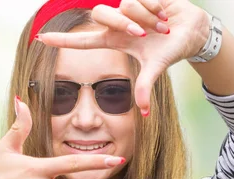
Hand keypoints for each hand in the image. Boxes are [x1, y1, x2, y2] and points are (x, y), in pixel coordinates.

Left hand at [36, 0, 208, 114]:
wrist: (192, 31)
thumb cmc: (170, 50)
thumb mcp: (156, 68)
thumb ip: (146, 86)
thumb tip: (145, 113)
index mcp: (116, 41)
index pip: (83, 42)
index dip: (63, 42)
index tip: (41, 39)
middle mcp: (118, 23)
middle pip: (102, 15)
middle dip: (125, 23)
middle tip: (145, 33)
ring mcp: (127, 8)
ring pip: (124, 5)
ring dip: (146, 17)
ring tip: (161, 26)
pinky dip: (155, 7)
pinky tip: (164, 13)